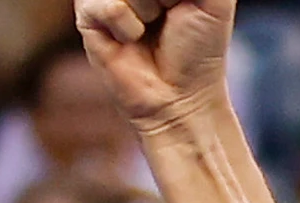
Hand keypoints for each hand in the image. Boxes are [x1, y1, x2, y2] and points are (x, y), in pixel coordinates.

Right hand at [74, 0, 233, 133]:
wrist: (181, 95)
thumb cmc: (200, 47)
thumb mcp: (213, 1)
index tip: (178, 6)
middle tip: (171, 12)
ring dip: (150, 8)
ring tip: (152, 27)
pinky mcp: (86, 13)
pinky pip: (108, 4)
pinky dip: (129, 26)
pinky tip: (133, 40)